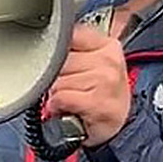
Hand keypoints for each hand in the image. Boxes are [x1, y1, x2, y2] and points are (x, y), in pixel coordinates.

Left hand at [45, 25, 129, 146]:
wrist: (116, 125)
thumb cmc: (100, 95)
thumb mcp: (92, 64)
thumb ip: (73, 47)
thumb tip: (46, 42)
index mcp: (107, 44)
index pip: (68, 36)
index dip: (57, 53)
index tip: (63, 65)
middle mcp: (109, 59)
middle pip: (59, 59)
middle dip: (57, 76)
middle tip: (70, 88)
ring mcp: (106, 80)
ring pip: (58, 80)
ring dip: (57, 93)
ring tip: (72, 99)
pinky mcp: (99, 102)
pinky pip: (61, 97)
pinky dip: (58, 106)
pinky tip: (69, 108)